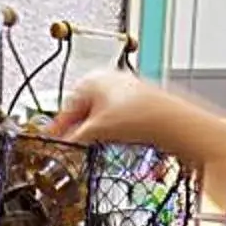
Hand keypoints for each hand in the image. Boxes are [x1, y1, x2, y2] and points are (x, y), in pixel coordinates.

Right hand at [49, 70, 200, 150]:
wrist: (172, 122)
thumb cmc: (140, 114)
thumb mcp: (96, 130)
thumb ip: (75, 138)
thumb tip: (64, 145)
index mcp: (92, 78)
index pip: (65, 105)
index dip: (58, 127)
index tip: (53, 141)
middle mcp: (109, 78)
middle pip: (84, 109)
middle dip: (79, 129)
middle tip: (73, 147)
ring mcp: (126, 90)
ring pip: (102, 115)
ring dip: (97, 132)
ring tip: (97, 145)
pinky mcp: (141, 102)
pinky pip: (118, 118)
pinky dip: (113, 130)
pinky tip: (116, 141)